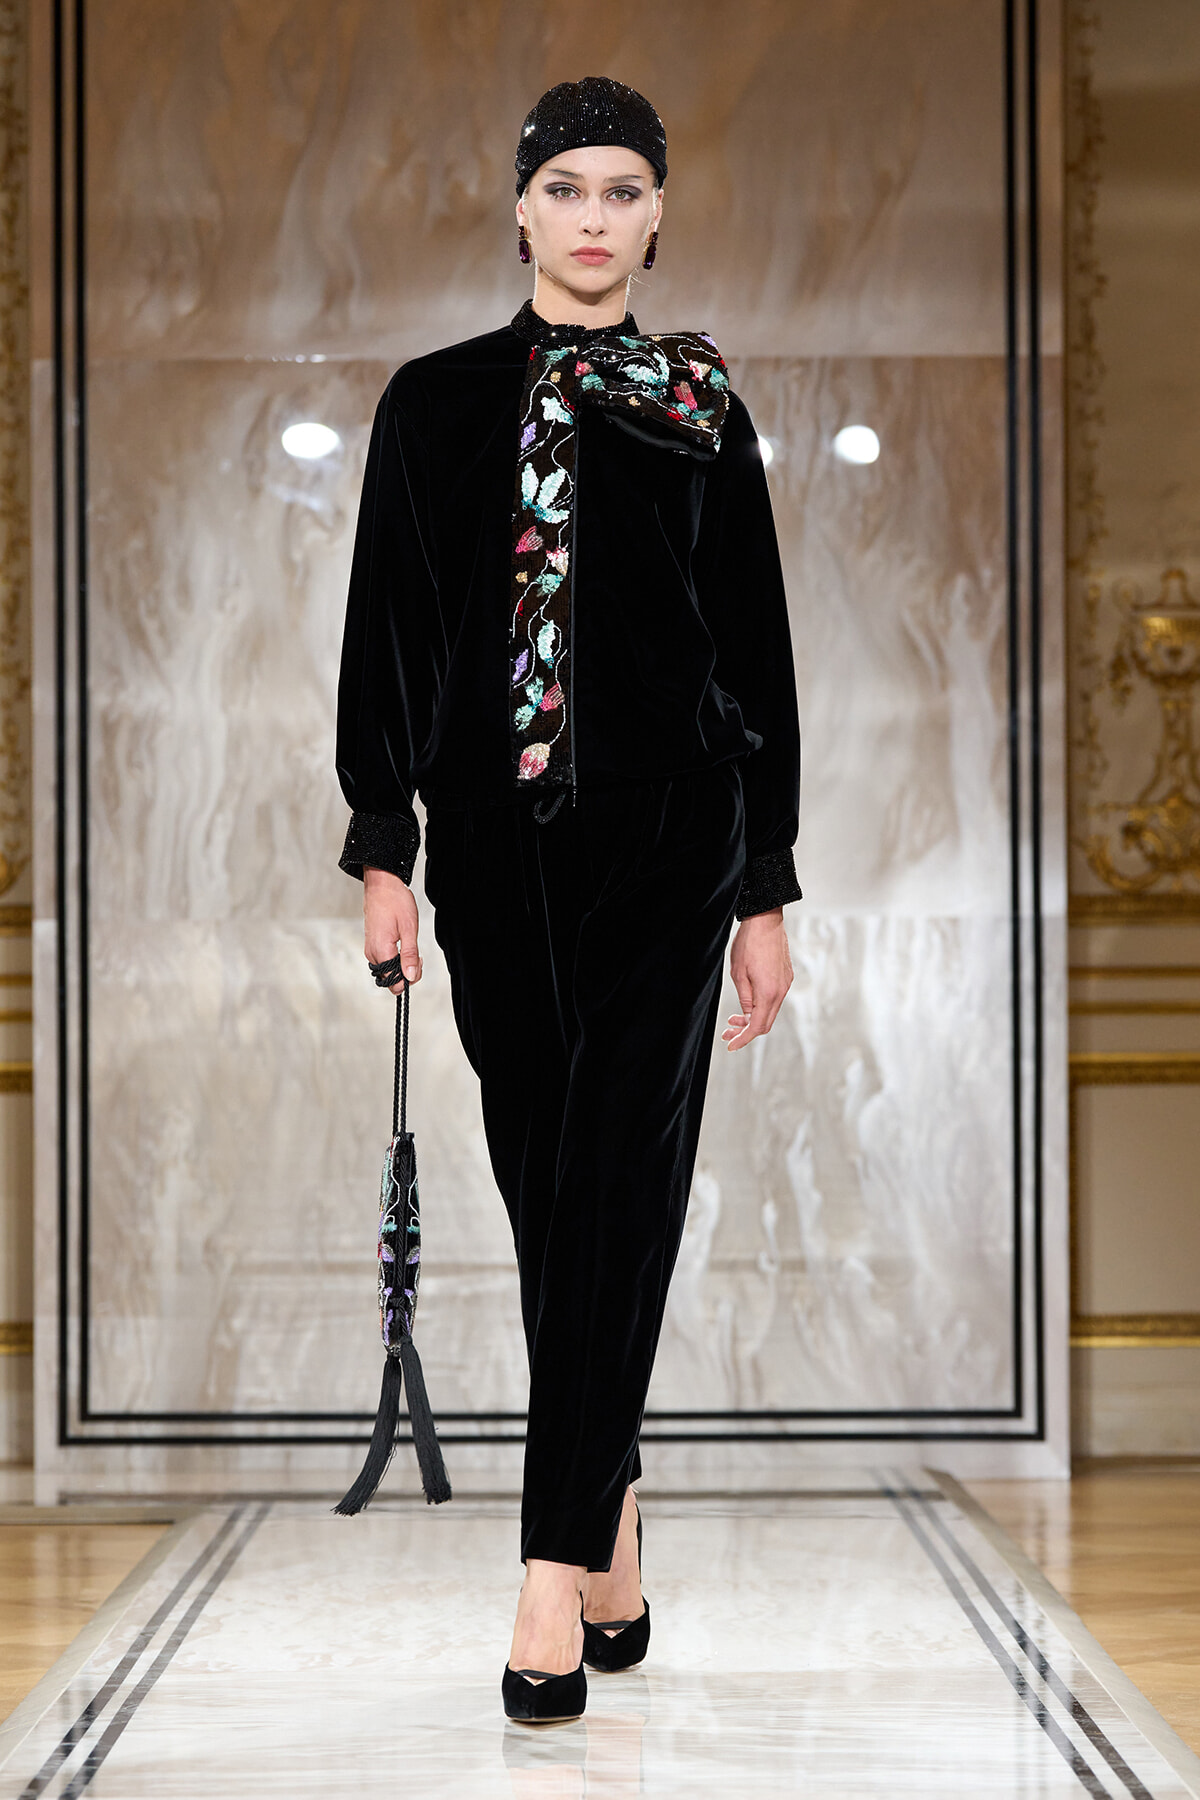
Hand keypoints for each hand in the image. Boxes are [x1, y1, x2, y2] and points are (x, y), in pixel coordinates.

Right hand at [363, 866, 421, 991]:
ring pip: (387, 971)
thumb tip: (410, 976)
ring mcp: (370, 949)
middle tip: (417, 955)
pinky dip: (395, 959)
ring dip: (401, 966)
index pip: (394, 983)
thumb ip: (410, 955)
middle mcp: (372, 953)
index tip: (417, 961)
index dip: (409, 977)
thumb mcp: (409, 928)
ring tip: (410, 948)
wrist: (381, 885)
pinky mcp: (372, 944)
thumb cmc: (395, 901)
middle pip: (390, 979)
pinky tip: (402, 946)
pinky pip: (383, 961)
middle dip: (406, 973)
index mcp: (381, 951)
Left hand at [723, 907, 791, 1050]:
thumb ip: (745, 998)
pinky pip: (774, 999)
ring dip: (753, 1018)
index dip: (743, 1039)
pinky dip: (761, 1006)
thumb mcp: (738, 973)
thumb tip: (748, 1016)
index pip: (757, 1026)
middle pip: (766, 1022)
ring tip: (733, 1019)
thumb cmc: (749, 944)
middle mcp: (781, 991)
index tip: (730, 1045)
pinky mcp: (786, 976)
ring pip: (770, 1011)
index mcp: (769, 993)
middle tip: (727, 1032)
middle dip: (746, 1031)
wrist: (766, 920)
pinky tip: (748, 1003)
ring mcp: (785, 983)